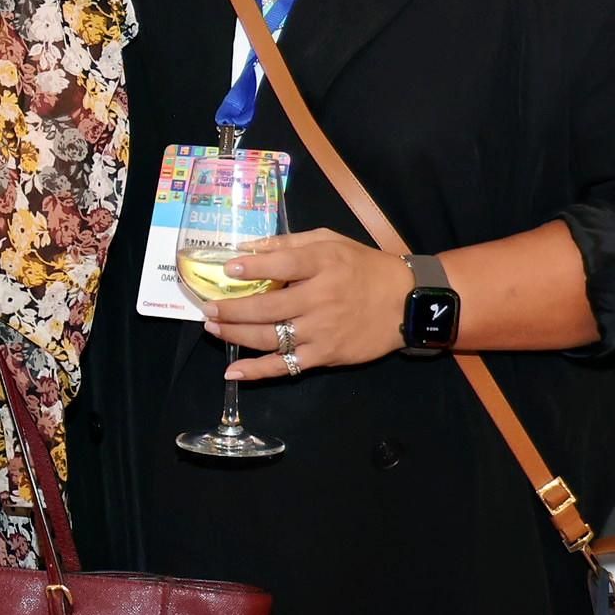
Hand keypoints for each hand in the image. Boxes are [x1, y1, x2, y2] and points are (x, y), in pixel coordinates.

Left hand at [206, 229, 413, 380]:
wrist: (407, 302)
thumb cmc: (363, 267)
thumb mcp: (331, 242)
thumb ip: (289, 244)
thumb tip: (246, 248)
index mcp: (324, 264)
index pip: (283, 266)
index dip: (253, 267)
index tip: (228, 269)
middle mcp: (321, 298)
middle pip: (267, 306)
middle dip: (231, 309)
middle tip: (208, 307)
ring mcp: (322, 330)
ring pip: (269, 337)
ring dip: (235, 334)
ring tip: (213, 328)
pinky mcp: (325, 355)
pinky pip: (285, 365)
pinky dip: (257, 371)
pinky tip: (233, 372)